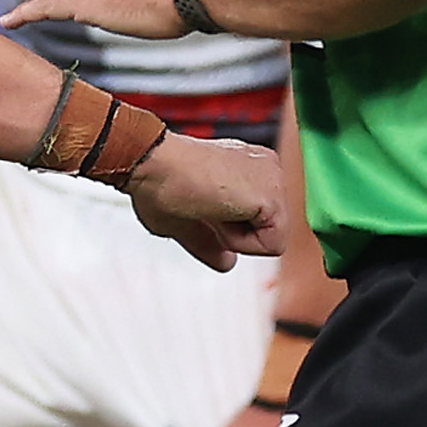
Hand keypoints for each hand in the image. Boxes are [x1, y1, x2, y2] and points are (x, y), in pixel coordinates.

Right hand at [126, 132, 284, 269]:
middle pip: (267, 231)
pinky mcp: (273, 194)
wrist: (152, 163)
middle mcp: (266, 167)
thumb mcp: (186, 221)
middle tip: (204, 206)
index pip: (255, 220)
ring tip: (210, 206)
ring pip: (271, 240)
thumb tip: (227, 263)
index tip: (200, 206)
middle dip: (232, 233)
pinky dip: (241, 242)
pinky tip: (219, 212)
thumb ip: (211, 243)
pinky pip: (272, 245)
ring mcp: (273, 177)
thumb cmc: (158, 182)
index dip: (226, 229)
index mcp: (248, 167)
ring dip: (234, 237)